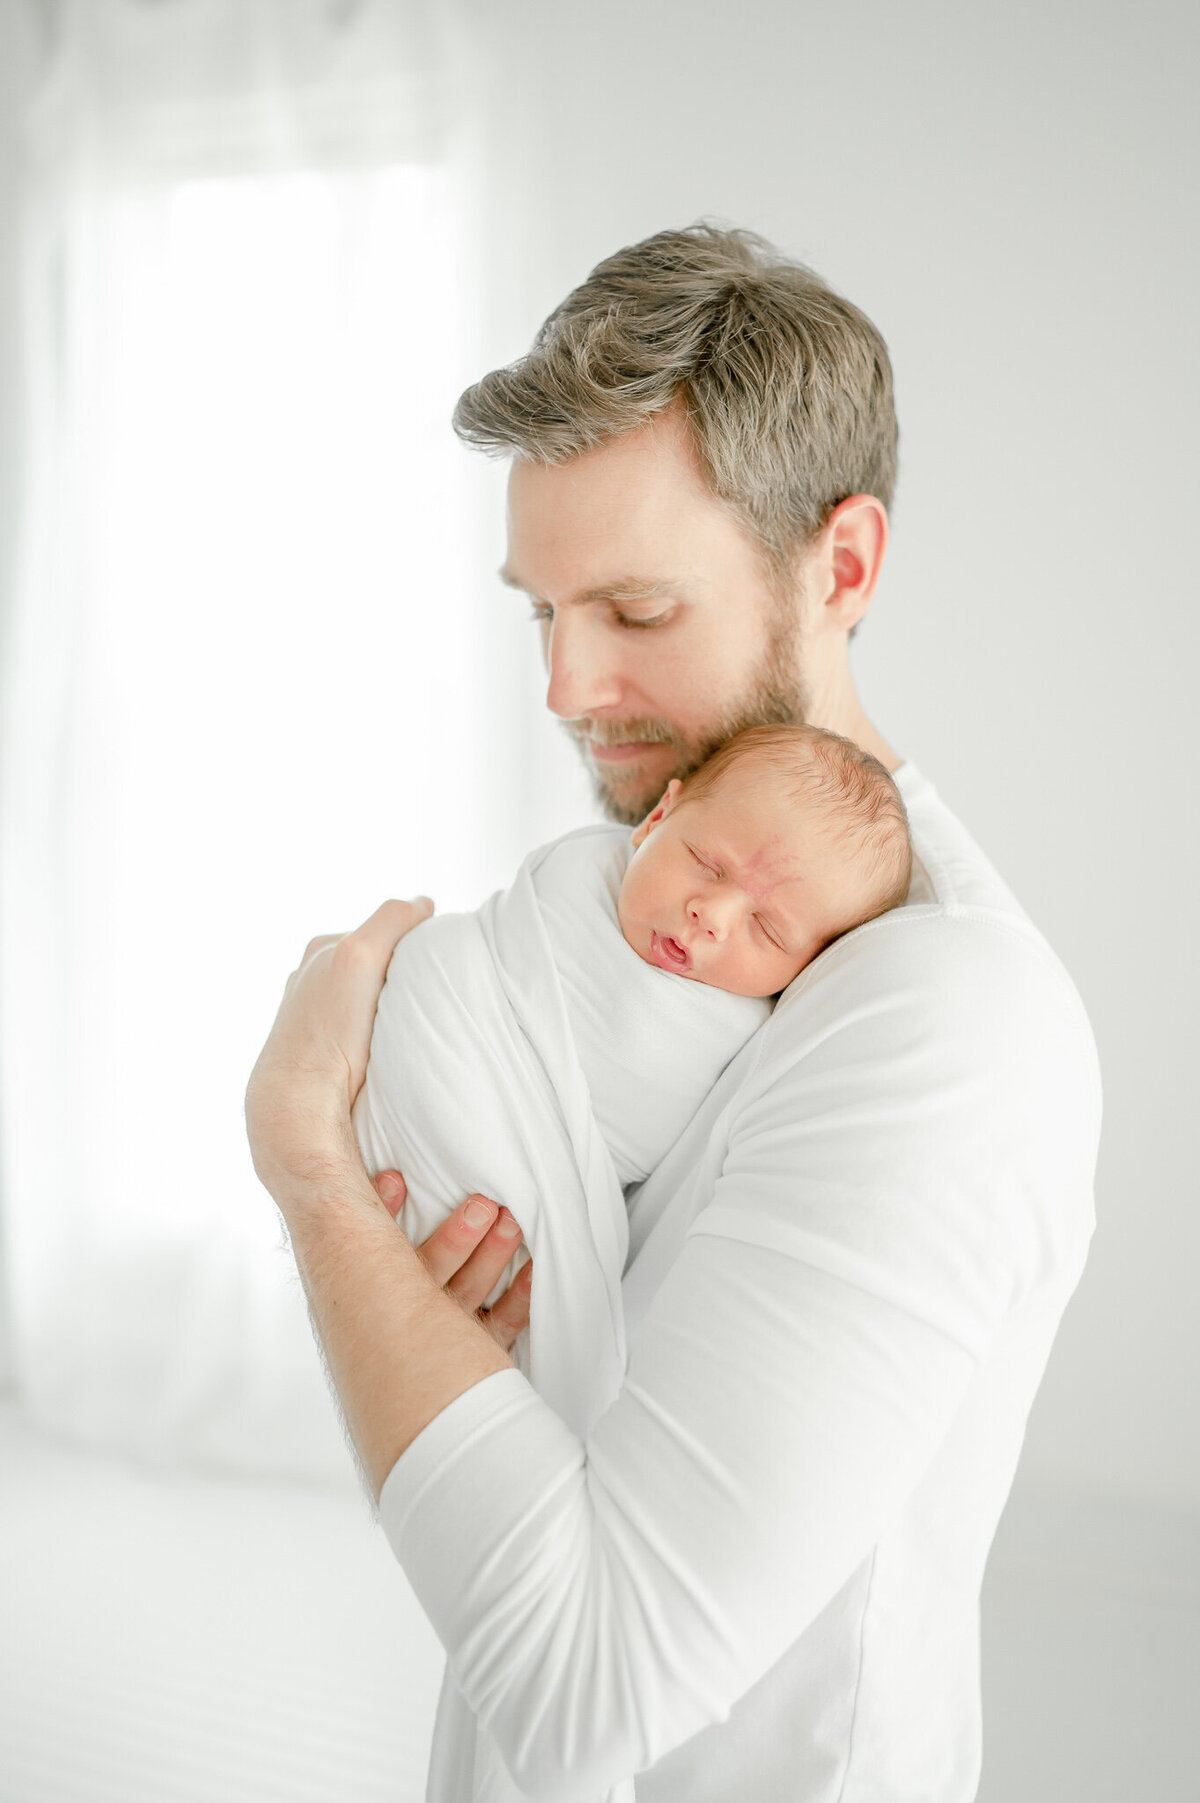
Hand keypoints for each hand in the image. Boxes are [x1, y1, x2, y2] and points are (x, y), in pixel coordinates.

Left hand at [245, 897, 433, 1191]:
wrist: (301, 1099)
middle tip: (427, 988)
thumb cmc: (329, 1027)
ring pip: (363, 998)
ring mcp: (313, 1018)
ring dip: (387, 1002)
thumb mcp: (361, 954)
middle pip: (370, 963)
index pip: (378, 932)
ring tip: (410, 1018)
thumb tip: (424, 903)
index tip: (432, 957)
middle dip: (398, 969)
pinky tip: (387, 1044)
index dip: (409, 940)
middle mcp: (311, 980)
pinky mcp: (321, 1054)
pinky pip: (356, 1031)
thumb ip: (393, 920)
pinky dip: (374, 1030)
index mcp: (320, 951)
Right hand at [371, 1170, 532, 1353]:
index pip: (385, 1250)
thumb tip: (392, 1176)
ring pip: (471, 1290)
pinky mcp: (480, 1344)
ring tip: (511, 1223)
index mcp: (384, 1284)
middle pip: (437, 1269)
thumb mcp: (375, 1259)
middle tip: (484, 1205)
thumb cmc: (392, 1297)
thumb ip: (380, 1219)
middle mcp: (417, 1308)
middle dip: (459, 1236)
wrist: (406, 1364)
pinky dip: (520, 1298)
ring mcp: (450, 1329)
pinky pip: (502, 1324)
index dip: (388, 1212)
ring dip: (493, 1255)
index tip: (397, 1179)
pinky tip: (534, 1269)